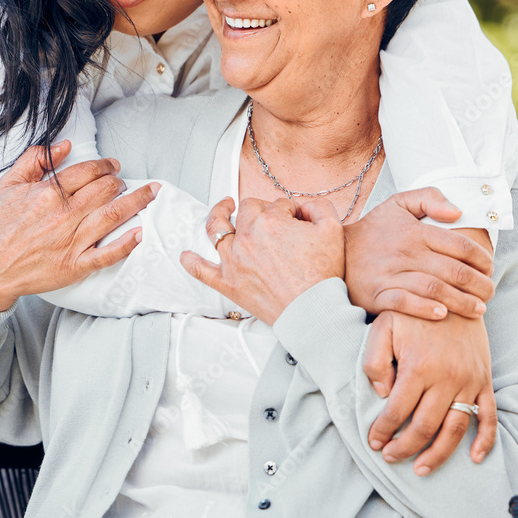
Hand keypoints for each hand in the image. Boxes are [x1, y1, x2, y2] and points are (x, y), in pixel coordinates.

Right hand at [0, 141, 158, 311]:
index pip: (88, 171)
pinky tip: (141, 233)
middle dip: (121, 182)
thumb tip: (65, 145)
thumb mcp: (9, 184)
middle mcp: (63, 215)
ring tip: (151, 195)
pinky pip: (107, 255)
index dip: (105, 165)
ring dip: (136, 203)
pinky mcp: (74, 266)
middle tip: (127, 181)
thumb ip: (35, 160)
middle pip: (105, 190)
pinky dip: (126, 244)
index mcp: (48, 193)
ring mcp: (70, 242)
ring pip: (112, 216)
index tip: (113, 166)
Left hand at [180, 196, 343, 325]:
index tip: (299, 221)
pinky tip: (185, 256)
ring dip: (218, 215)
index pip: (278, 204)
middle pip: (248, 210)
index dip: (291, 210)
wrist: (314, 313)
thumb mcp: (332, 229)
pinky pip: (202, 271)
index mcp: (270, 221)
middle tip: (271, 217)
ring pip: (217, 229)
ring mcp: (234, 261)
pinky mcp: (229, 284)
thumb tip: (302, 205)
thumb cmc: (324, 275)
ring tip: (223, 209)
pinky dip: (191, 263)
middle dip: (260, 209)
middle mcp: (247, 237)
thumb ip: (318, 206)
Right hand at [344, 187, 494, 319]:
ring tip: (478, 310)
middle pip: (453, 271)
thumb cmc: (374, 230)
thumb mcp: (398, 204)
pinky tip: (442, 315)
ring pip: (434, 289)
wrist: (336, 251)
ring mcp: (390, 274)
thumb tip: (458, 212)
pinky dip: (424, 310)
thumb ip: (429, 198)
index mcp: (414, 231)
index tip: (490, 269)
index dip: (482, 259)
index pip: (459, 246)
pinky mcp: (377, 294)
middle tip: (490, 294)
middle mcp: (405, 252)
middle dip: (479, 285)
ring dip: (461, 302)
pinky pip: (404, 304)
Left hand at [362, 311, 495, 473]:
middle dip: (405, 447)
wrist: (454, 291)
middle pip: (425, 426)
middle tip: (390, 457)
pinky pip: (489, 416)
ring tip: (421, 468)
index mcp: (418, 366)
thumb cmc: (413, 310)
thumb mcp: (384, 325)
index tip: (373, 441)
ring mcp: (469, 381)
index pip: (397, 410)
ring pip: (455, 429)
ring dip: (438, 454)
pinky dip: (485, 441)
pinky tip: (474, 458)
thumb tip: (382, 394)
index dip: (383, 430)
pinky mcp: (484, 380)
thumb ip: (375, 360)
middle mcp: (446, 378)